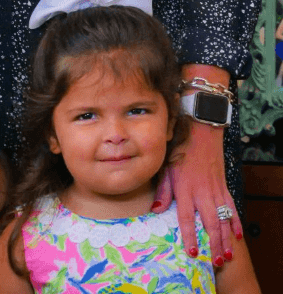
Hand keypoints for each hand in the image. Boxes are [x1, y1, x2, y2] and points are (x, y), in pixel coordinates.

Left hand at [153, 122, 241, 266]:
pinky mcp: (223, 185)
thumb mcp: (166, 167)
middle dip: (213, 244)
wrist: (201, 131)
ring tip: (226, 255)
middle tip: (215, 261)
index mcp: (186, 188)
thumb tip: (155, 210)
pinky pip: (231, 206)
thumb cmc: (180, 148)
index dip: (190, 236)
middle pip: (210, 223)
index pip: (187, 218)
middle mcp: (202, 192)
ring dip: (225, 238)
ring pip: (223, 219)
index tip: (193, 252)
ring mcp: (215, 190)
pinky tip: (237, 234)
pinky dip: (235, 221)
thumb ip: (163, 190)